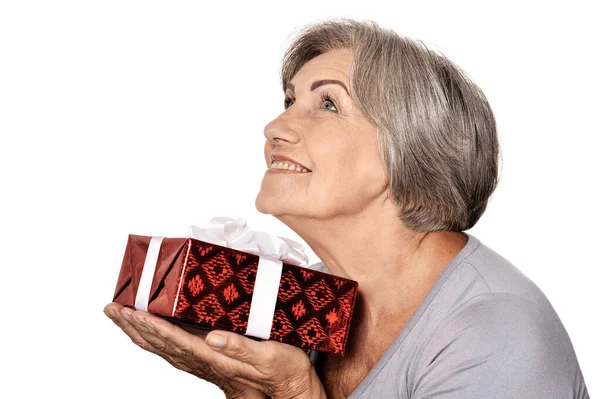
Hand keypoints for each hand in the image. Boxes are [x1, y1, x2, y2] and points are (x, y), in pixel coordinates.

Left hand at [104, 302, 326, 398]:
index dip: (151, 326)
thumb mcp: (268, 357)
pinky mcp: (211, 357)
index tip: (131, 312)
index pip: (175, 340)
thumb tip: (212, 337)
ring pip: (163, 345)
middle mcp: (206, 359)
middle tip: (112, 309)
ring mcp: (206, 359)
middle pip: (161, 343)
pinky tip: (149, 329)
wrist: (290, 387)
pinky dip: (156, 336)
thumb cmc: (283, 371)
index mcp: (216, 357)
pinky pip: (174, 346)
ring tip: (121, 315)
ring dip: (139, 331)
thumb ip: (240, 348)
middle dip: (134, 326)